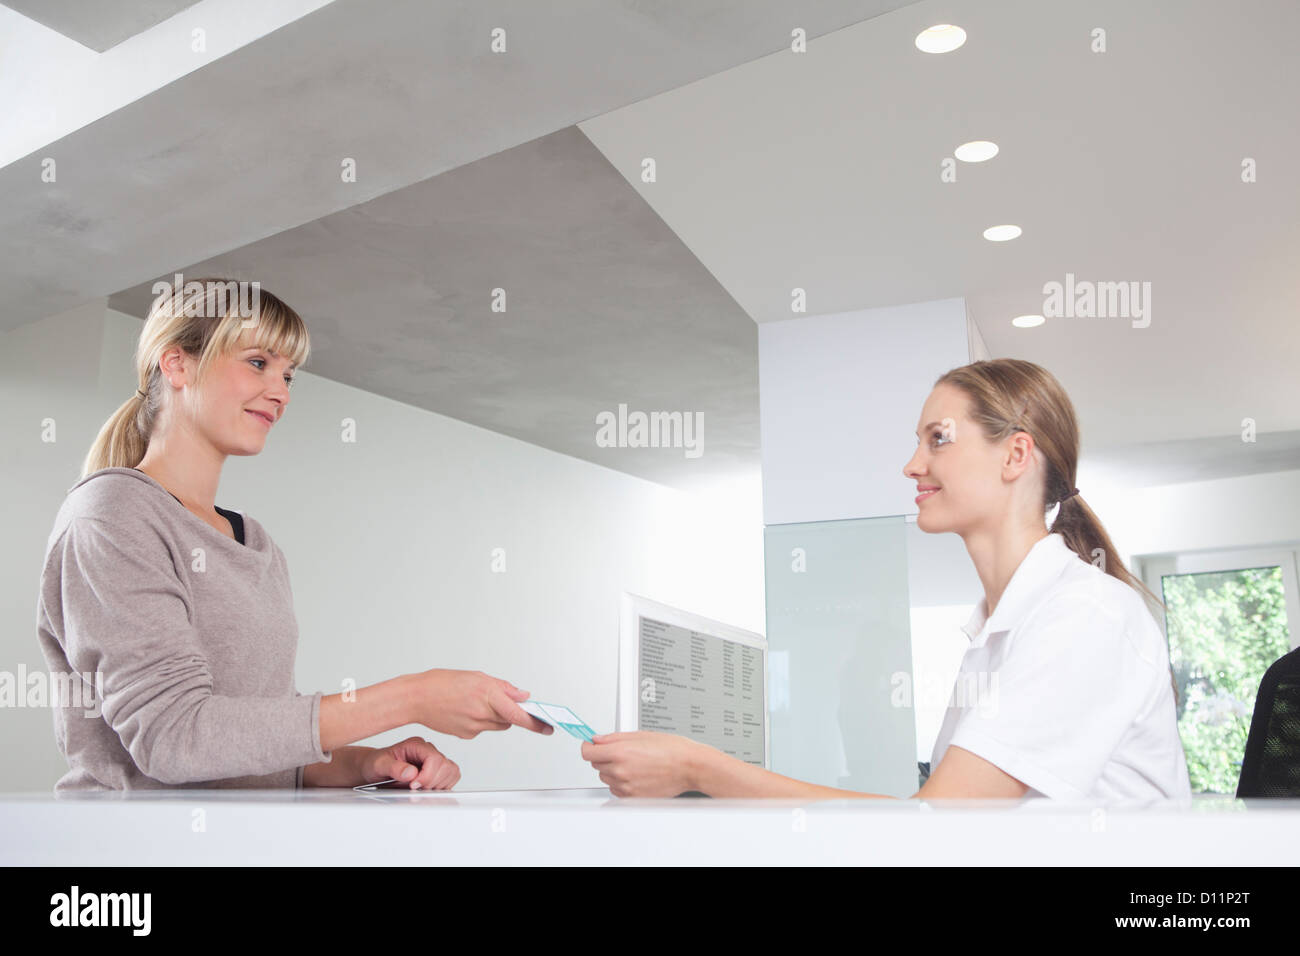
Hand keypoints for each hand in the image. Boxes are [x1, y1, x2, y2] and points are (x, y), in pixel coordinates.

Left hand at [361, 736, 460, 789]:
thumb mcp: (378, 766)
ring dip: (438, 784)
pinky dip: (443, 786)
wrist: (373, 768)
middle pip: (446, 766)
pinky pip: (452, 777)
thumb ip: (394, 768)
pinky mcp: (438, 769)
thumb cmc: (375, 764)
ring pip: (452, 771)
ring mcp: (434, 759)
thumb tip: (411, 773)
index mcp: (416, 745)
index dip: (427, 775)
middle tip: (415, 788)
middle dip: (432, 782)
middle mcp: (428, 750)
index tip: (413, 785)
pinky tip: (427, 788)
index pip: (434, 758)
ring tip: (420, 788)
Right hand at [408, 669, 554, 739]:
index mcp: (487, 694)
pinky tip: (464, 710)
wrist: (416, 698)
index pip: (518, 713)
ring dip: (495, 716)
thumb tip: (522, 696)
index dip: (535, 722)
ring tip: (474, 702)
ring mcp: (473, 726)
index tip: (548, 727)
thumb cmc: (442, 683)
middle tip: (500, 702)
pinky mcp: (466, 735)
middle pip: (509, 719)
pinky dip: (479, 721)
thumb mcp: (476, 676)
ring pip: (496, 725)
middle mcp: (482, 713)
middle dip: (510, 712)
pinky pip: (482, 729)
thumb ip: (502, 687)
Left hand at [580, 730, 705, 796]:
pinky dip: (621, 783)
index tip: (591, 744)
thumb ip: (614, 737)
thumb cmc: (671, 749)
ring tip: (633, 763)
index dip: (588, 746)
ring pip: (606, 778)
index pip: (587, 752)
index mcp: (620, 752)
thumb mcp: (641, 735)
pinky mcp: (632, 797)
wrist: (688, 767)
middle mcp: (620, 770)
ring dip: (612, 770)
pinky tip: (636, 774)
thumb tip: (597, 739)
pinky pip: (616, 790)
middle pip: (596, 765)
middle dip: (603, 757)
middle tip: (620, 752)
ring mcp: (625, 786)